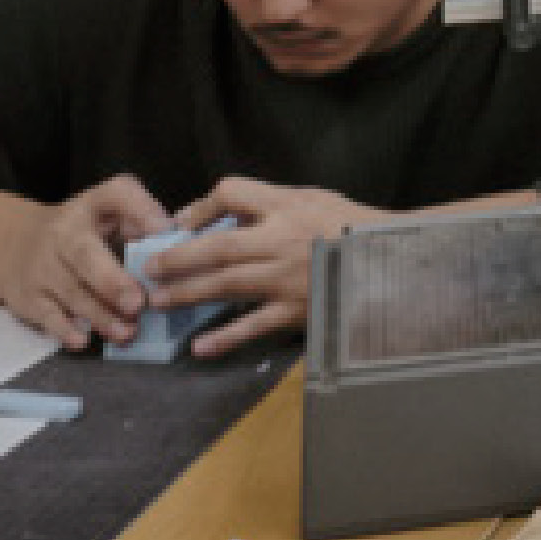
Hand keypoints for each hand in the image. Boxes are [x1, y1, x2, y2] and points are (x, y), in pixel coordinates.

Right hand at [2, 175, 168, 352]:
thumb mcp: (110, 212)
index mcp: (92, 204)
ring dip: (100, 316)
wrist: (15, 244)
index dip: (140, 209)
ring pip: (71, 292)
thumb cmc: (83, 230)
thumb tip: (171, 236)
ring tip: (127, 332)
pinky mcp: (28, 296)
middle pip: (85, 254)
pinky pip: (46, 315)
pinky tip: (83, 342)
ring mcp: (41, 266)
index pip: (117, 194)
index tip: (163, 229)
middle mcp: (63, 232)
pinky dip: (64, 330)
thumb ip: (140, 219)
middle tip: (138, 304)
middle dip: (112, 282)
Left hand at [143, 177, 379, 353]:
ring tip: (159, 300)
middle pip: (217, 246)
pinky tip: (199, 347)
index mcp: (287, 206)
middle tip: (149, 268)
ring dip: (187, 293)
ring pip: (225, 284)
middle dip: (178, 257)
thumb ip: (272, 203)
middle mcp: (281, 239)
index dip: (203, 205)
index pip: (233, 192)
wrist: (391, 260)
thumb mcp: (314, 198)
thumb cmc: (350, 225)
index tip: (181, 222)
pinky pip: (252, 325)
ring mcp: (286, 277)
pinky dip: (224, 338)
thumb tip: (224, 211)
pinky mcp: (295, 310)